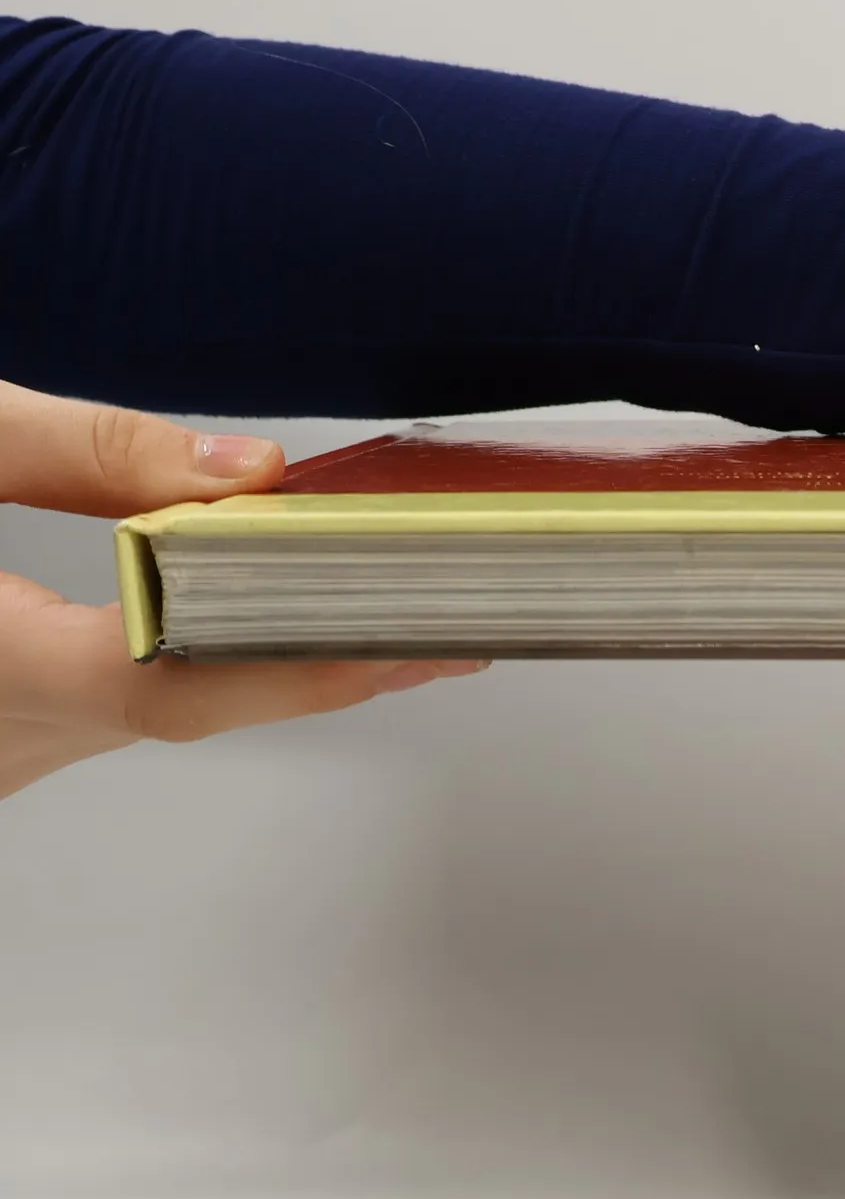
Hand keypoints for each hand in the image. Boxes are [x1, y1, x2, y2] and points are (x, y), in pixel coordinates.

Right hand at [0, 380, 483, 803]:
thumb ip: (82, 451)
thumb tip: (250, 470)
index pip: (166, 690)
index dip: (298, 666)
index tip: (406, 637)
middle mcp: (9, 731)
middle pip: (192, 706)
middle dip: (323, 657)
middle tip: (448, 619)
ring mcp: (13, 747)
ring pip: (172, 715)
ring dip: (280, 663)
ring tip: (396, 612)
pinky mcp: (20, 732)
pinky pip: (135, 709)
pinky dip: (216, 662)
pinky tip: (280, 622)